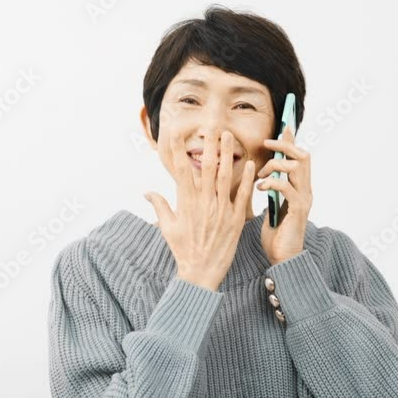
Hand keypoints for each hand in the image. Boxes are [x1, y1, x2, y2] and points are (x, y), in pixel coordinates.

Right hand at [144, 130, 254, 290]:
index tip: (176, 132)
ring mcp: (220, 210)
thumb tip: (146, 192)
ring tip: (229, 136)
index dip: (178, 149)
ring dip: (227, 154)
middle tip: (211, 125)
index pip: (180, 170)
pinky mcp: (235, 219)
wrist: (201, 273)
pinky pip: (242, 195)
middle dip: (208, 144)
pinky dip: (247, 179)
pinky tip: (251, 164)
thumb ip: (159, 206)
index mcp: (185, 202)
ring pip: (225, 176)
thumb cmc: (183, 250)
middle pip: (206, 167)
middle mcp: (203, 203)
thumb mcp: (167, 228)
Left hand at [255, 125, 311, 265]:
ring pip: (296, 166)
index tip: (283, 127)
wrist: (283, 259)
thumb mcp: (272, 207)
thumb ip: (272, 191)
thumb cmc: (276, 236)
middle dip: (284, 146)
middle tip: (266, 144)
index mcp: (300, 189)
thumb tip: (261, 176)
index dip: (292, 141)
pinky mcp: (298, 209)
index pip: (300, 157)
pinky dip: (271, 182)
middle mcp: (306, 190)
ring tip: (260, 176)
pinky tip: (260, 188)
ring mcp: (304, 199)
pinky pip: (286, 186)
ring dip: (275, 165)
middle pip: (303, 156)